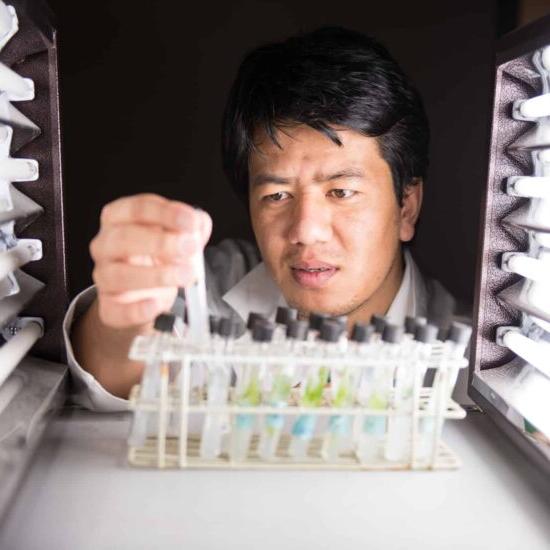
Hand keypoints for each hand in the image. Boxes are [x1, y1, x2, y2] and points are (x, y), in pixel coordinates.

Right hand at [89, 193, 211, 327]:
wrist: (146, 296)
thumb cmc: (158, 258)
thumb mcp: (176, 236)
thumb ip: (190, 228)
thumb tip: (199, 223)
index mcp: (120, 218)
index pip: (137, 208)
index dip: (165, 213)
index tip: (191, 221)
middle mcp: (105, 245)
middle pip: (123, 238)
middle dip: (161, 242)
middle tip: (190, 247)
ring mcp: (104, 277)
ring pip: (118, 274)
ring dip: (157, 275)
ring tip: (186, 275)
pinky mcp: (109, 307)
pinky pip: (116, 310)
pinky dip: (138, 308)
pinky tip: (157, 303)